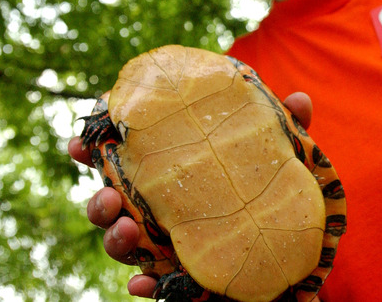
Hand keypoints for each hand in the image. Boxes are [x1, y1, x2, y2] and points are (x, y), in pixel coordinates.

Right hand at [67, 91, 313, 297]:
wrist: (293, 252)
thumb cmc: (274, 192)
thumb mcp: (282, 157)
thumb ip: (287, 131)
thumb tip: (300, 98)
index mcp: (174, 172)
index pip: (127, 158)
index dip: (97, 149)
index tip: (80, 141)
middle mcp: (162, 208)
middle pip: (116, 204)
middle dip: (100, 199)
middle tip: (108, 195)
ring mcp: (170, 243)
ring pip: (126, 245)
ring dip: (115, 239)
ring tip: (126, 230)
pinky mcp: (184, 277)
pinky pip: (157, 285)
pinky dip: (146, 286)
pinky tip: (144, 284)